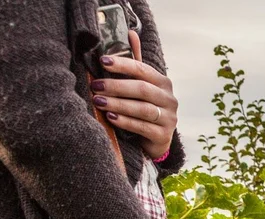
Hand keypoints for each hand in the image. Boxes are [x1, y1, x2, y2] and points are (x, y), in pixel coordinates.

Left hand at [94, 32, 177, 159]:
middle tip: (95, 85)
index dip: (123, 64)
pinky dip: (125, 121)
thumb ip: (135, 62)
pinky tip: (110, 117)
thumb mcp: (141, 84)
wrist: (155, 139)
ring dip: (118, 104)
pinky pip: (142, 127)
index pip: (143, 70)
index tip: (102, 61)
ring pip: (142, 109)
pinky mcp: (163, 136)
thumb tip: (131, 33)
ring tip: (98, 101)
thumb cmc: (144, 107)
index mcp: (163, 83)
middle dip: (116, 86)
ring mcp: (169, 119)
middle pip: (142, 89)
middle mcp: (169, 99)